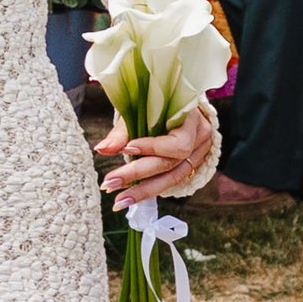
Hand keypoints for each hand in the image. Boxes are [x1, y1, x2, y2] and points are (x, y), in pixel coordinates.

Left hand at [95, 106, 213, 208]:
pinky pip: (171, 179)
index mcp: (192, 117)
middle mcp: (200, 137)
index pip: (178, 142)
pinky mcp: (192, 163)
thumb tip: (102, 150)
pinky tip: (129, 197)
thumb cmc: (156, 102)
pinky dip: (149, 188)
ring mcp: (200, 152)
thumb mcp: (139, 108)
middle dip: (137, 174)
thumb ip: (123, 130)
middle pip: (171, 163)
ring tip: (118, 200)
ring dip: (142, 191)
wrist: (177, 101)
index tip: (126, 149)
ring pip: (173, 178)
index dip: (153, 148)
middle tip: (109, 183)